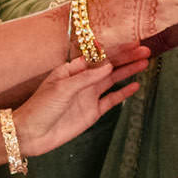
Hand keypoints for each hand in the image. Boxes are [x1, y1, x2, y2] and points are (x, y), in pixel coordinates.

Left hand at [12, 47, 150, 155]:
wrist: (31, 134)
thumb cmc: (40, 107)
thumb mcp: (62, 88)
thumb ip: (86, 78)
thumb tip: (108, 65)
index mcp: (72, 69)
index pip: (98, 56)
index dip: (116, 49)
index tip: (133, 43)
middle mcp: (82, 80)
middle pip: (109, 66)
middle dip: (127, 58)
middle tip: (146, 50)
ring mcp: (88, 96)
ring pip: (113, 80)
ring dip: (128, 71)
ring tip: (145, 63)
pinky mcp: (92, 112)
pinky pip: (111, 100)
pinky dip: (123, 93)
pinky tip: (135, 86)